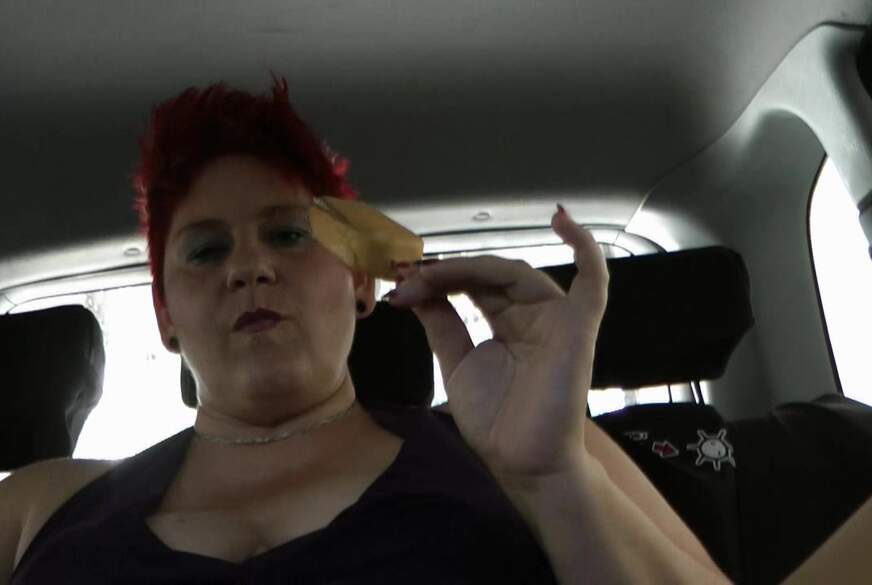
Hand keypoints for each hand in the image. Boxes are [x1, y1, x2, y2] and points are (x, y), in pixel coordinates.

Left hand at [386, 206, 608, 485]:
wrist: (522, 462)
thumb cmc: (496, 421)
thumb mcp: (457, 364)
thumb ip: (443, 324)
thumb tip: (415, 289)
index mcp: (504, 322)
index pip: (471, 285)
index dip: (438, 279)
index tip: (400, 285)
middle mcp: (530, 314)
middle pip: (490, 275)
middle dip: (447, 272)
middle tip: (409, 278)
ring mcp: (555, 318)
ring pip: (518, 273)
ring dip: (474, 266)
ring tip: (433, 271)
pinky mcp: (578, 327)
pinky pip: (593, 282)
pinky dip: (585, 248)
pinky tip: (563, 220)